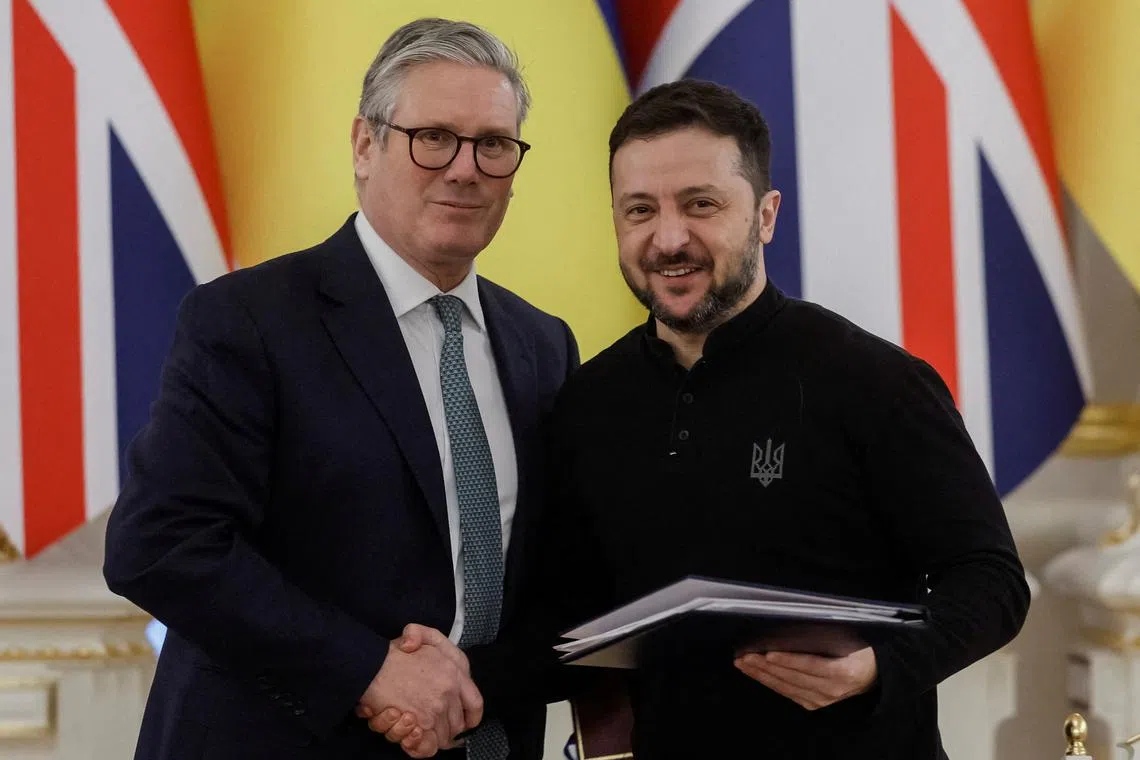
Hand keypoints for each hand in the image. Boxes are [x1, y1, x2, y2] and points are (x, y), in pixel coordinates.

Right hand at [357, 626, 481, 756]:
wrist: (370, 667)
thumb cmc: (390, 654)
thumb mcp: (417, 635)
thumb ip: (427, 638)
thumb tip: (421, 650)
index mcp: (455, 672)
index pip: (475, 704)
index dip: (470, 717)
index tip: (465, 723)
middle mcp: (449, 693)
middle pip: (456, 725)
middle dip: (444, 729)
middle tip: (428, 726)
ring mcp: (436, 710)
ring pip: (441, 737)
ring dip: (427, 737)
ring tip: (411, 727)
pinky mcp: (420, 724)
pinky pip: (427, 746)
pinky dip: (418, 746)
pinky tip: (408, 737)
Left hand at [734, 647, 877, 710]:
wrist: (874, 677)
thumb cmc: (861, 652)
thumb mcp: (852, 641)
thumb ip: (829, 635)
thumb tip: (800, 622)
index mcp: (844, 672)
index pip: (811, 666)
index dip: (789, 660)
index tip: (768, 653)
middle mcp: (832, 690)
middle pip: (794, 677)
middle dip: (766, 666)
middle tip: (746, 655)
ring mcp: (822, 700)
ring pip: (786, 687)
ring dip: (762, 675)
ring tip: (743, 663)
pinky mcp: (814, 704)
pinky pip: (788, 693)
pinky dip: (770, 682)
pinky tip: (756, 674)